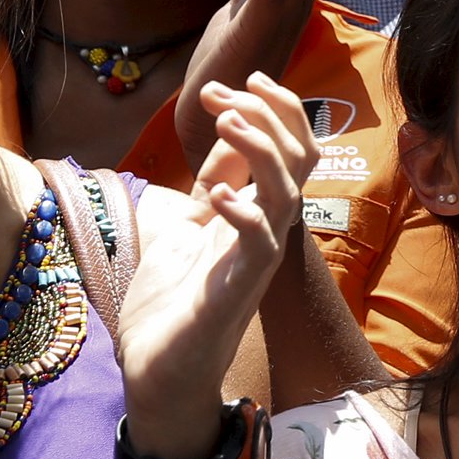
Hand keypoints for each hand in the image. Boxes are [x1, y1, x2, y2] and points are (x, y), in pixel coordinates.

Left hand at [114, 73, 317, 452]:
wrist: (156, 370)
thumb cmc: (172, 306)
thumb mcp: (186, 230)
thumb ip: (213, 188)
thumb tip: (228, 141)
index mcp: (257, 214)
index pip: (289, 149)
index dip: (269, 109)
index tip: (224, 87)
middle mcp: (267, 232)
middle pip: (302, 160)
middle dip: (272, 115)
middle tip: (226, 94)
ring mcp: (256, 260)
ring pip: (289, 193)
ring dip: (262, 151)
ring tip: (227, 125)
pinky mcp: (238, 288)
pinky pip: (261, 243)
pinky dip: (242, 211)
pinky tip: (215, 194)